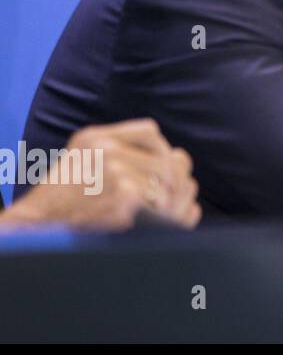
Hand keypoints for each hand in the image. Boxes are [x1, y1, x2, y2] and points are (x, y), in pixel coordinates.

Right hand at [3, 119, 200, 230]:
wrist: (36, 223)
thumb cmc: (58, 197)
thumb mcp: (80, 159)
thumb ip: (115, 150)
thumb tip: (173, 156)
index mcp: (95, 136)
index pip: (148, 131)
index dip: (161, 149)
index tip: (162, 167)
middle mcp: (105, 148)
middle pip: (161, 157)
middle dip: (170, 178)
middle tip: (171, 195)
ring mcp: (114, 169)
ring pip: (161, 179)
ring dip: (164, 197)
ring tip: (159, 210)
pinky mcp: (122, 193)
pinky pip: (153, 199)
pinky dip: (154, 210)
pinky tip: (146, 219)